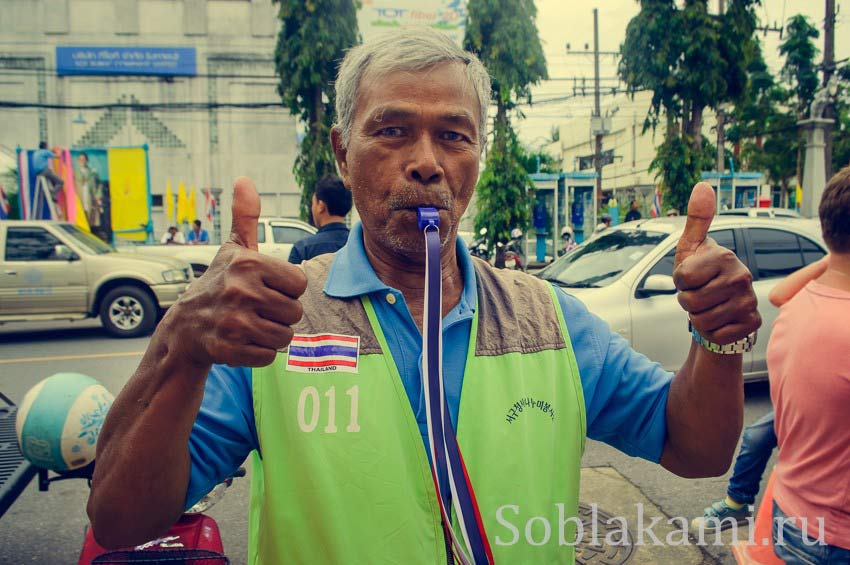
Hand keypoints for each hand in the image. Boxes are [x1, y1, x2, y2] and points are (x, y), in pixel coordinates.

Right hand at [169, 177, 306, 367]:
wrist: (184, 328)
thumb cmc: (218, 284)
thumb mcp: (233, 249)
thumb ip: (246, 217)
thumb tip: (244, 180)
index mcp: (248, 263)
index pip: (299, 284)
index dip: (286, 289)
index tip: (264, 288)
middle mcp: (241, 291)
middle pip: (295, 312)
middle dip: (280, 315)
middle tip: (256, 310)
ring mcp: (234, 322)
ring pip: (284, 336)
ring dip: (271, 335)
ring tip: (249, 325)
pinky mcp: (229, 349)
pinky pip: (269, 356)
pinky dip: (259, 353)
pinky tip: (241, 342)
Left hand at [673, 183, 760, 345]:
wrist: (717, 306)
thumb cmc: (700, 275)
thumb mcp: (691, 247)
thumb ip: (696, 219)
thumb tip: (703, 186)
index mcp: (724, 256)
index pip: (682, 278)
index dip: (679, 282)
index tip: (689, 278)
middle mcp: (741, 276)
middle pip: (689, 301)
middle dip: (687, 301)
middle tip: (699, 294)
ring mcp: (749, 301)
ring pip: (700, 320)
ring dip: (698, 317)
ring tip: (708, 306)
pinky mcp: (751, 323)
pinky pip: (715, 334)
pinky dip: (711, 331)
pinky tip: (720, 320)